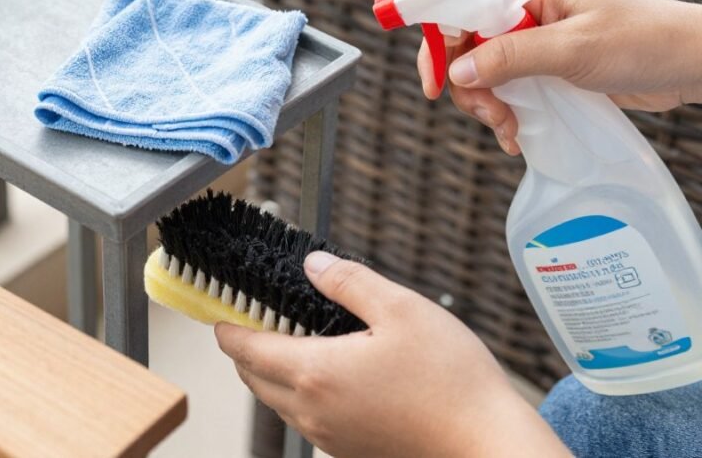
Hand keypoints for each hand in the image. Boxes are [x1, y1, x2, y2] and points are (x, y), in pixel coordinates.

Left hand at [215, 253, 570, 457]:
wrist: (487, 446)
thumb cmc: (451, 381)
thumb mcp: (401, 309)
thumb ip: (348, 282)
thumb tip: (312, 266)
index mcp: (314, 373)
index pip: (245, 349)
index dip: (226, 325)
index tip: (218, 306)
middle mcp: (312, 411)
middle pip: (252, 377)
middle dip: (245, 346)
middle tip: (257, 313)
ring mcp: (329, 435)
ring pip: (277, 400)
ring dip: (271, 370)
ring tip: (294, 335)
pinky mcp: (349, 449)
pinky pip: (306, 416)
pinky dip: (300, 391)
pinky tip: (331, 368)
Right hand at [417, 0, 701, 154]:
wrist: (689, 64)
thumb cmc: (641, 41)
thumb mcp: (573, 48)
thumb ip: (512, 57)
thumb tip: (458, 72)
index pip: (460, 4)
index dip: (438, 40)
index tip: (434, 83)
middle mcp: (523, 13)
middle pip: (465, 48)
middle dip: (470, 87)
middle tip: (491, 115)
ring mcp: (533, 43)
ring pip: (482, 75)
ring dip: (488, 107)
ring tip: (511, 129)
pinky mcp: (545, 70)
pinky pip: (507, 92)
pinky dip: (505, 116)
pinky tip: (518, 136)